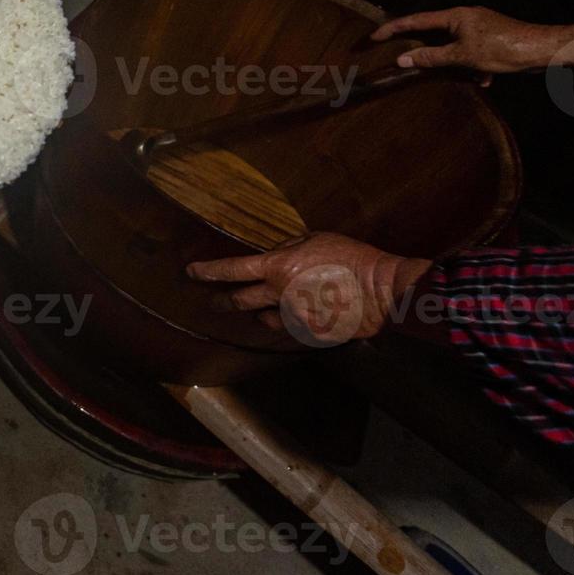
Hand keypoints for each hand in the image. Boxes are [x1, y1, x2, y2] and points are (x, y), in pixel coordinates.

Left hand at [186, 233, 433, 345]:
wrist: (382, 290)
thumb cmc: (351, 258)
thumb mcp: (315, 239)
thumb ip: (287, 249)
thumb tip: (271, 257)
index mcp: (278, 267)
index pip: (232, 270)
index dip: (208, 271)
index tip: (191, 272)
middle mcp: (279, 295)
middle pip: (240, 301)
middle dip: (223, 301)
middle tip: (214, 302)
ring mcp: (293, 318)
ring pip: (267, 318)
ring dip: (265, 313)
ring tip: (275, 305)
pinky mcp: (309, 334)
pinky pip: (291, 328)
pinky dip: (293, 321)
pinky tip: (307, 314)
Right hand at [371, 6, 573, 78]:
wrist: (542, 49)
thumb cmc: (503, 48)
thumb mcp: (462, 55)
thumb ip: (431, 58)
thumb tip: (403, 59)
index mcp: (455, 16)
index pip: (416, 21)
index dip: (392, 29)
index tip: (374, 37)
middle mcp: (465, 18)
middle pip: (434, 34)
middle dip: (424, 51)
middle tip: (403, 60)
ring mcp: (479, 28)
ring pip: (454, 47)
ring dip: (453, 63)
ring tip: (455, 75)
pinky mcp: (491, 39)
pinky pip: (472, 53)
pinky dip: (473, 66)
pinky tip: (483, 78)